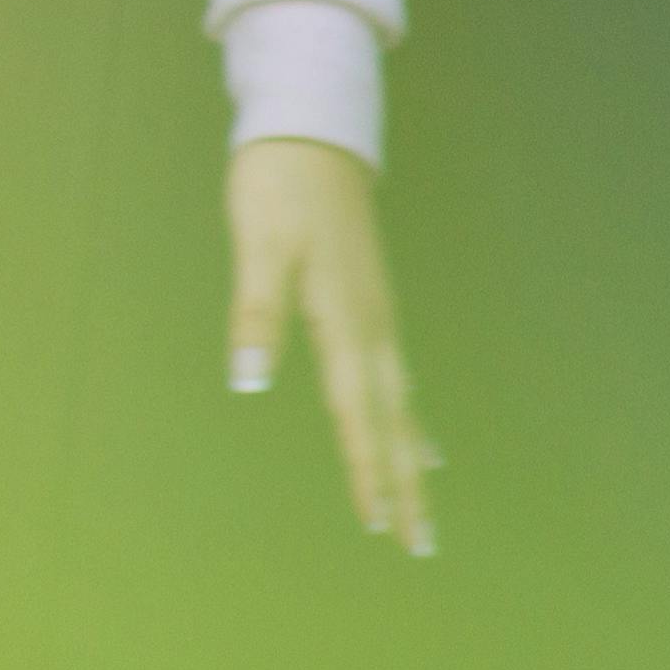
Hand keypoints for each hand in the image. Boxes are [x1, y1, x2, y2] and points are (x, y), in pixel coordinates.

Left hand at [226, 137, 434, 556]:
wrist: (313, 126)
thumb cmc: (278, 185)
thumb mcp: (257, 243)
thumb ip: (255, 314)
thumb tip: (247, 384)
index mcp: (344, 317)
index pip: (357, 410)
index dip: (367, 469)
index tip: (378, 523)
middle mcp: (371, 323)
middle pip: (393, 418)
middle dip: (405, 481)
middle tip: (419, 543)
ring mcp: (376, 312)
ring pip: (400, 399)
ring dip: (409, 454)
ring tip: (421, 503)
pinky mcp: (370, 300)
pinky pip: (396, 374)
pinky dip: (406, 413)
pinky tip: (412, 430)